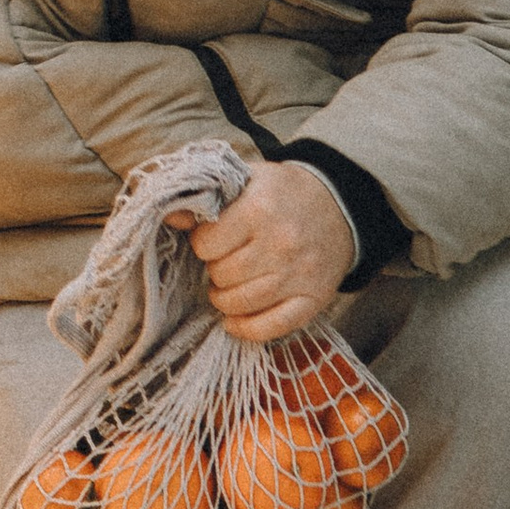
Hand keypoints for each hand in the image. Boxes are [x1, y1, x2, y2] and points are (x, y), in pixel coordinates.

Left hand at [168, 162, 352, 343]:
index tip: (211, 239)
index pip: (207, 243)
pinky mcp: (313, 299)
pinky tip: (235, 319)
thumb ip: (207, 197)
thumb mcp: (246, 180)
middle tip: (223, 261)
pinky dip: (247, 328)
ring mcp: (299, 275)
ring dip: (225, 298)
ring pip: (241, 303)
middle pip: (222, 275)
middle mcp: (281, 244)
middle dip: (215, 270)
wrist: (339, 206)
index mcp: (260, 209)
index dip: (202, 243)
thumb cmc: (283, 193)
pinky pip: (271, 327)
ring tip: (228, 284)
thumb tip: (170, 217)